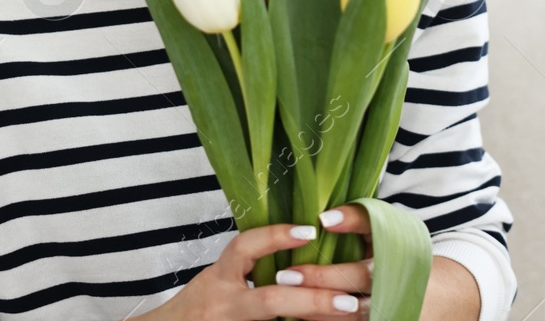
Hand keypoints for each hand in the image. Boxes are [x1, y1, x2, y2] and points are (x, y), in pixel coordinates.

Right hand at [144, 220, 370, 320]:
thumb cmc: (195, 307)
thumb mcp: (217, 281)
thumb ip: (250, 269)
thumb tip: (300, 254)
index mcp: (219, 278)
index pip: (244, 249)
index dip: (275, 238)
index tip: (309, 231)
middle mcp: (223, 303)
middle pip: (269, 302)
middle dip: (313, 301)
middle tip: (349, 301)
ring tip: (348, 316)